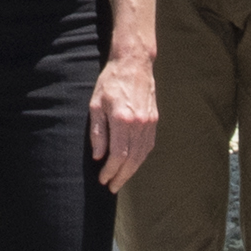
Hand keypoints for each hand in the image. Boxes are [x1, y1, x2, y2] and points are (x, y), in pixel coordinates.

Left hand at [86, 46, 160, 191]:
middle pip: (132, 159)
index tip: (102, 179)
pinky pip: (148, 145)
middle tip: (112, 187)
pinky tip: (132, 164)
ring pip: (142, 155)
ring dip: (131, 171)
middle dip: (121, 176)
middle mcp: (139, 123)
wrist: (134, 63)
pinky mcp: (154, 120)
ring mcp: (149, 122)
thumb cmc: (110, 82)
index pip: (118, 155)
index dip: (110, 171)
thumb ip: (97, 132)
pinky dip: (140, 158)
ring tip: (120, 179)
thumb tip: (98, 156)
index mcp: (122, 119)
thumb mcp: (96, 104)